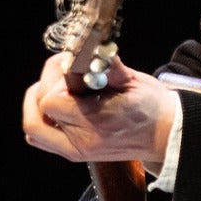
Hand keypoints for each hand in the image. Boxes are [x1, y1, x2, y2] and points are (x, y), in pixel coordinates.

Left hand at [22, 51, 175, 167]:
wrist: (166, 136)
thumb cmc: (153, 107)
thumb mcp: (133, 80)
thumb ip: (106, 66)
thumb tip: (91, 47)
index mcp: (97, 121)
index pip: (51, 100)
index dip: (54, 77)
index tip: (68, 63)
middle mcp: (82, 140)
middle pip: (36, 117)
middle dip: (42, 89)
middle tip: (59, 74)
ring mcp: (77, 150)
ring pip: (34, 130)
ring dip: (37, 107)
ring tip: (55, 90)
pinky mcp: (76, 153)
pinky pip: (43, 138)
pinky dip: (42, 120)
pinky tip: (59, 105)